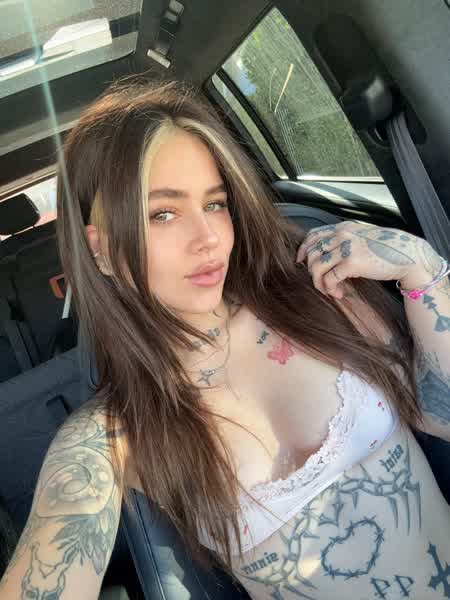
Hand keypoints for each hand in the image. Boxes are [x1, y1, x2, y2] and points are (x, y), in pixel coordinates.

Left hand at [295, 221, 434, 298]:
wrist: (407, 254)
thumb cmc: (385, 249)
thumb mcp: (361, 237)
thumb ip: (344, 240)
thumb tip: (324, 254)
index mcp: (342, 228)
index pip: (313, 236)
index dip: (303, 250)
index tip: (300, 262)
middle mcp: (341, 235)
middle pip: (311, 253)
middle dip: (311, 271)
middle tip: (321, 282)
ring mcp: (346, 248)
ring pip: (316, 267)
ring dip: (318, 283)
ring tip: (329, 291)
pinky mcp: (351, 263)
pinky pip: (329, 278)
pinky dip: (330, 289)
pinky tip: (338, 294)